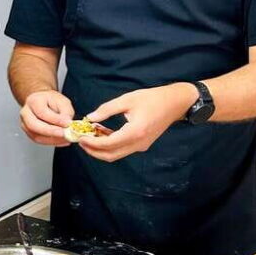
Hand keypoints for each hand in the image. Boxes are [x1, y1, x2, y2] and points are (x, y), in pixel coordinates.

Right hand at [19, 90, 74, 146]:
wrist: (44, 103)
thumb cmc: (52, 101)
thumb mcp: (62, 102)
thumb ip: (66, 112)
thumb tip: (67, 124)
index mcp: (33, 101)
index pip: (42, 112)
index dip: (55, 119)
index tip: (67, 123)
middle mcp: (26, 113)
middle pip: (34, 125)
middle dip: (51, 132)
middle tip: (64, 134)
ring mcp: (25, 124)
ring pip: (36, 136)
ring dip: (52, 139)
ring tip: (66, 138)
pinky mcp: (29, 133)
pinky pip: (39, 140)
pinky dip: (52, 142)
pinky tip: (61, 140)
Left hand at [78, 83, 198, 161]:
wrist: (175, 103)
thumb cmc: (153, 99)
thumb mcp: (127, 100)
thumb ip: (107, 109)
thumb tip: (89, 117)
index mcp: (135, 132)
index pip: (108, 144)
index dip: (91, 143)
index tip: (79, 137)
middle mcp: (138, 143)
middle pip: (110, 155)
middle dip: (92, 150)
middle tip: (80, 140)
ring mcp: (141, 146)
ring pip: (116, 154)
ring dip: (101, 147)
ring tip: (89, 133)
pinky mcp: (142, 144)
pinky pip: (122, 149)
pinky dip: (110, 144)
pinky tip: (101, 131)